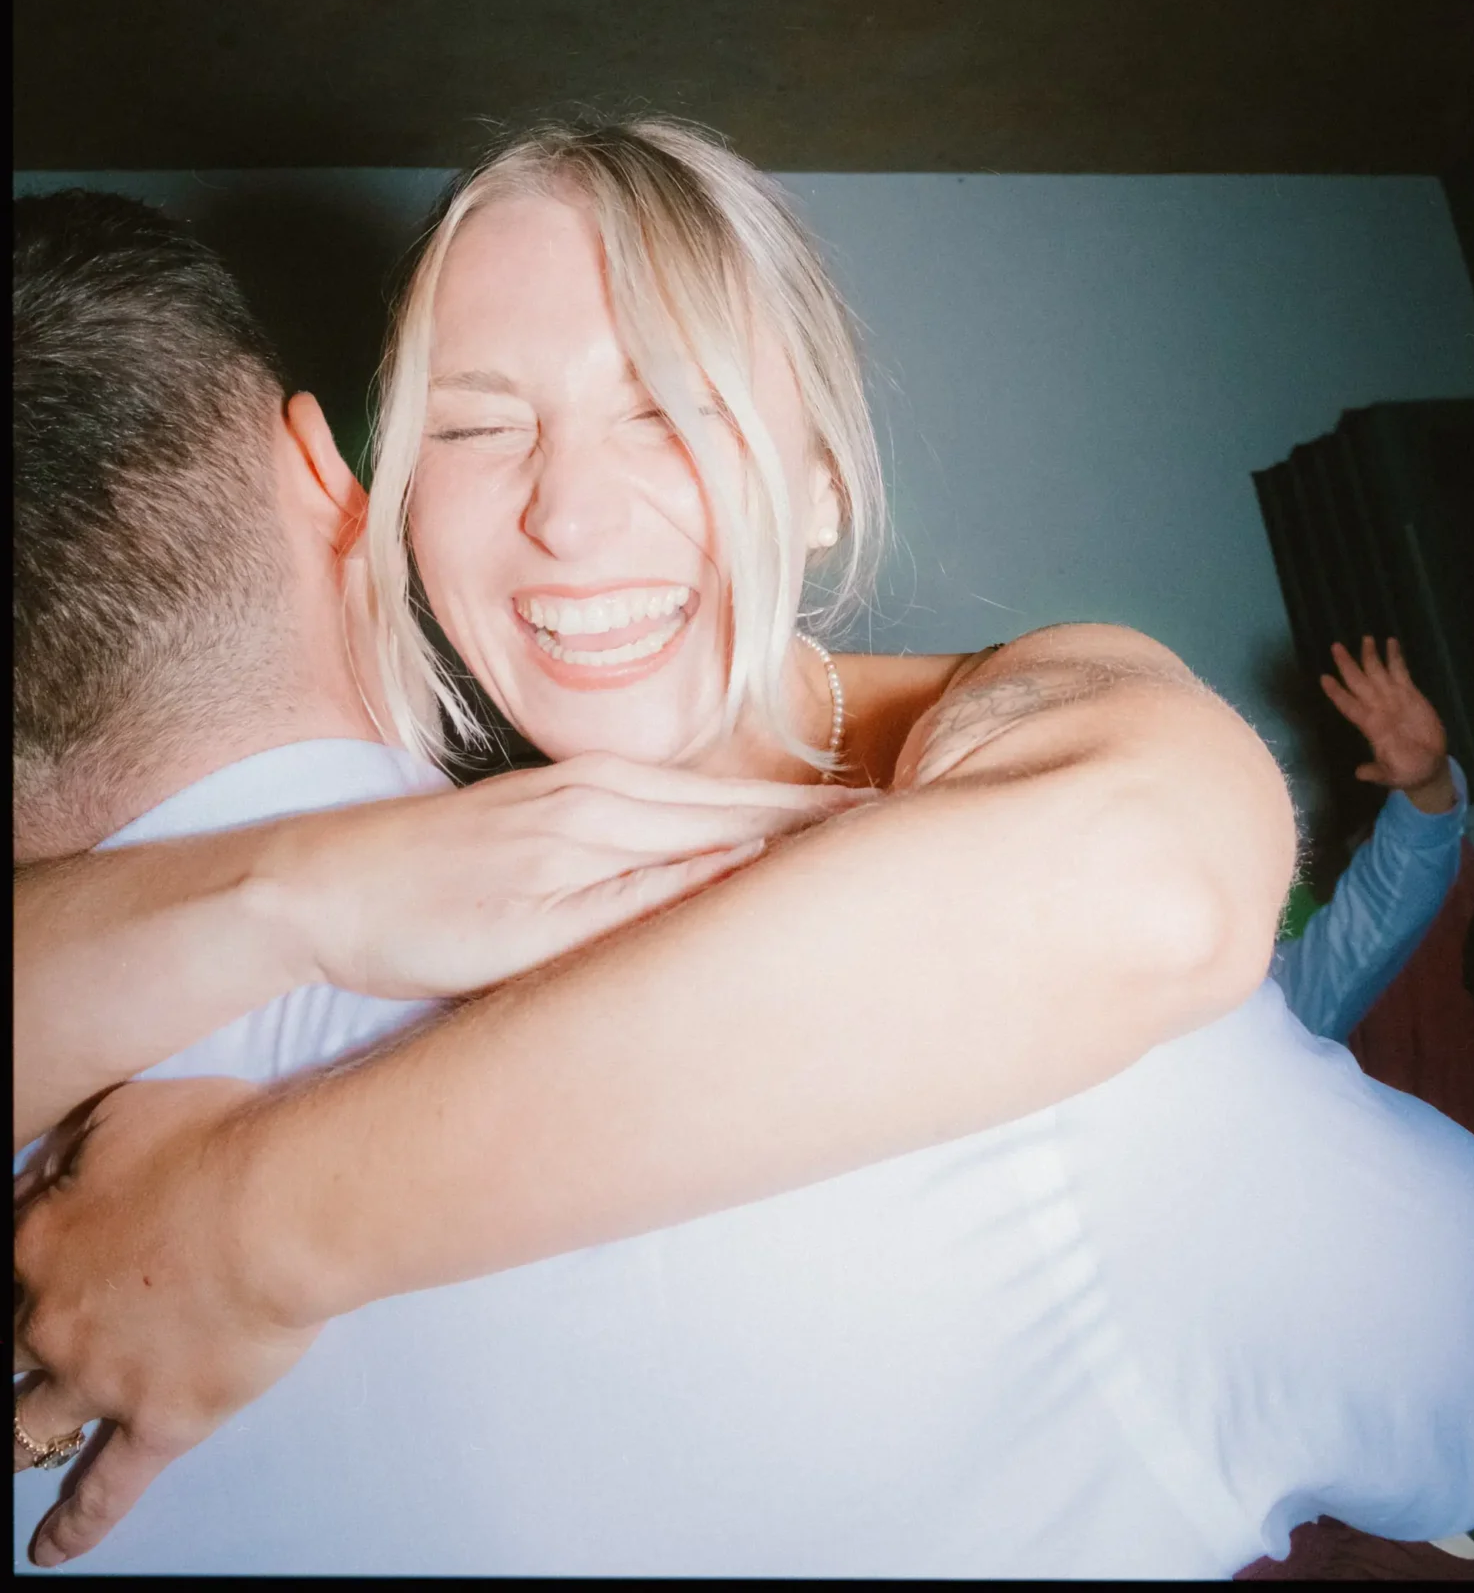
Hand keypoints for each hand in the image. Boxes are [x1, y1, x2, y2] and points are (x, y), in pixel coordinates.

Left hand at [14, 1077, 313, 1566]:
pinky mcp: (159, 1423)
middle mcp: (52, 1319)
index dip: (29, 1256)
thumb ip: (72, 1153)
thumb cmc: (215, 1142)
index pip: (10, 1256)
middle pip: (11, 1344)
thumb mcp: (125, 1113)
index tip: (46, 1257)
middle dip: (18, 1341)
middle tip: (35, 1342)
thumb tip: (45, 1176)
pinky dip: (75, 1523)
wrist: (282, 1208)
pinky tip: (48, 1549)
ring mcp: (101, 1379)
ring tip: (14, 1446)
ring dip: (21, 1430)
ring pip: (32, 1421)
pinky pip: (105, 1488)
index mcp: (39, 1241)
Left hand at [275, 753, 876, 997]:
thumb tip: (744, 873)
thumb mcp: (537, 935)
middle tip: (907, 833)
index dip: (825, 835)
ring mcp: (579, 787)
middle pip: (739, 802)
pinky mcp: (555, 799)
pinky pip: (667, 805)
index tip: (904, 839)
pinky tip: (738, 836)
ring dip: (777, 815)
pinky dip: (721, 818)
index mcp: (610, 815)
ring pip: (706, 801)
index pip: (747, 823)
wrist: (318, 885)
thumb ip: (644, 902)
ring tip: (848, 834)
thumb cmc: (421, 922)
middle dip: (821, 819)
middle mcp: (605, 787)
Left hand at [1318, 637, 1453, 811]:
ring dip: (1369, 655)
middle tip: (1335, 646)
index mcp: (1370, 726)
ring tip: (1365, 638)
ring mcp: (1393, 698)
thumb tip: (1360, 774)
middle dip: (1346, 664)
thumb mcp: (1392, 775)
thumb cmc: (1406, 771)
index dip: (1337, 693)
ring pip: (1377, 672)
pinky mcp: (1411, 694)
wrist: (1429, 766)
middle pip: (1358, 681)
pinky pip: (1400, 672)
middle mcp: (1377, 707)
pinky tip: (1390, 642)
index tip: (1324, 678)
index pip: (1348, 705)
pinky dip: (1395, 657)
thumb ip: (1376, 772)